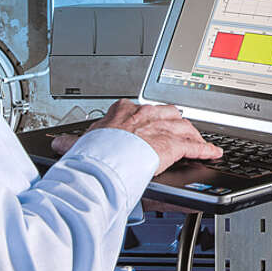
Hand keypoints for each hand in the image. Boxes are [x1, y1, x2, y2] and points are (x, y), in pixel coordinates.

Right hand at [54, 100, 221, 172]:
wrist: (102, 160)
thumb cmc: (91, 153)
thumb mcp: (81, 144)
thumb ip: (73, 143)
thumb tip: (59, 143)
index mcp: (121, 112)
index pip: (139, 110)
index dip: (147, 118)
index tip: (148, 123)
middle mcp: (143, 115)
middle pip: (167, 113)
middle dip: (175, 122)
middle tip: (181, 131)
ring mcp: (160, 127)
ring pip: (183, 127)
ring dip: (192, 136)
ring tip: (198, 143)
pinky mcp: (172, 144)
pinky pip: (194, 146)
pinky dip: (205, 150)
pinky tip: (212, 152)